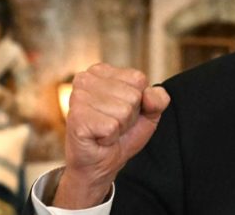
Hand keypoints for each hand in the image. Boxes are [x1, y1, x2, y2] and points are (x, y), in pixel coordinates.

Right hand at [53, 63, 169, 208]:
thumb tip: (148, 95)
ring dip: (120, 127)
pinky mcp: (76, 118)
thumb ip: (158, 99)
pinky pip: (112, 126)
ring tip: (105, 131)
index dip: (139, 101)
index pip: (139, 79)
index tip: (122, 111)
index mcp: (101, 71)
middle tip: (113, 124)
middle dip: (129, 116)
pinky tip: (98, 138)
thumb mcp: (149, 113)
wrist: (100, 164)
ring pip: (123, 110)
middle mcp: (85, 78)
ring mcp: (78, 97)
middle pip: (133, 95)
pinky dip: (110, 137)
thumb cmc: (121, 134)